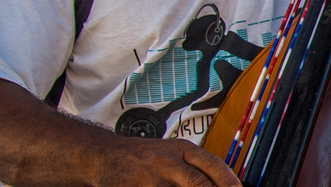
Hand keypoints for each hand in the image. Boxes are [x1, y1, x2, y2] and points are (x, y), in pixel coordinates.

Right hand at [89, 138, 240, 186]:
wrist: (102, 155)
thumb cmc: (142, 157)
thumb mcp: (171, 154)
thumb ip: (193, 167)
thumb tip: (221, 182)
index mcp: (180, 148)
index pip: (211, 163)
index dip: (228, 179)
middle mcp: (167, 161)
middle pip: (199, 182)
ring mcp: (151, 177)